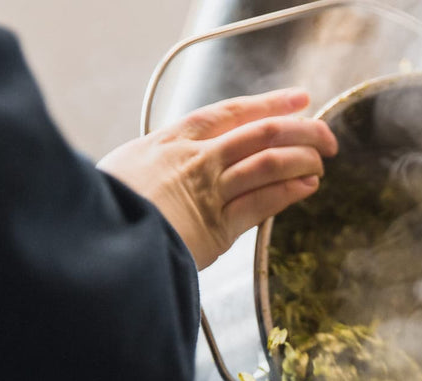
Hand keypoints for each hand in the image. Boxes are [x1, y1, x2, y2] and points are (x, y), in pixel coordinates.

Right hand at [98, 88, 336, 268]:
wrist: (96, 240)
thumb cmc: (106, 208)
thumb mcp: (127, 169)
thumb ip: (161, 162)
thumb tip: (180, 162)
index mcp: (171, 140)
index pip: (230, 112)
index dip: (269, 104)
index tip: (298, 99)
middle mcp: (194, 159)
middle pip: (260, 132)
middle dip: (300, 130)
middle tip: (324, 135)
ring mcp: (207, 191)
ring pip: (267, 163)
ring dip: (301, 160)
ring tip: (321, 161)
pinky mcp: (216, 227)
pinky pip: (262, 203)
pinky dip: (289, 191)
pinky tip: (306, 186)